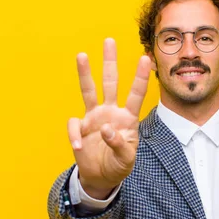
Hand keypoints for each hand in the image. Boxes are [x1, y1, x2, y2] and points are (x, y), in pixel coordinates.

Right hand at [67, 38, 150, 198]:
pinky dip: (74, 135)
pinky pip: (73, 126)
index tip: (145, 58)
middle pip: (110, 82)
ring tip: (82, 55)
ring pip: (89, 90)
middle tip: (109, 40)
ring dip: (85, 73)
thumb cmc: (118, 165)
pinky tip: (79, 147)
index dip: (140, 77)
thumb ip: (120, 145)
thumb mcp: (126, 159)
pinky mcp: (80, 128)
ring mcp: (94, 118)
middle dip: (110, 62)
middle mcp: (111, 112)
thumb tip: (106, 129)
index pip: (136, 94)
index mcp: (127, 118)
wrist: (101, 177)